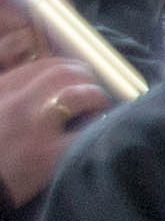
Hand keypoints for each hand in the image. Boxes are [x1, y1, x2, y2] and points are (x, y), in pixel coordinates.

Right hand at [0, 53, 108, 205]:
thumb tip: (49, 91)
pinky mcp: (48, 155)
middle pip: (63, 73)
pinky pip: (85, 132)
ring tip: (98, 110)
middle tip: (93, 92)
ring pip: (78, 94)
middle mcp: (17, 103)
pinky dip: (98, 128)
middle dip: (86, 79)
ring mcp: (33, 128)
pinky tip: (97, 133)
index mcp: (1, 90)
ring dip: (96, 98)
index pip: (43, 64)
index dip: (68, 68)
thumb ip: (14, 96)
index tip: (77, 78)